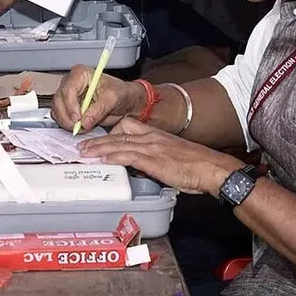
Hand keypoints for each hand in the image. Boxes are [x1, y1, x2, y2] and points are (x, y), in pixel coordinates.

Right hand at [51, 66, 145, 131]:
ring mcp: (67, 96)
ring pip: (57, 110)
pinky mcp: (67, 107)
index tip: (78, 119)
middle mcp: (70, 83)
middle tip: (79, 127)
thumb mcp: (113, 99)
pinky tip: (80, 127)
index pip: (68, 89)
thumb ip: (99, 110)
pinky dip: (67, 124)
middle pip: (59, 100)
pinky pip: (59, 117)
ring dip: (67, 122)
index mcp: (80, 74)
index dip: (71, 105)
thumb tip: (85, 121)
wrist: (124, 102)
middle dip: (68, 117)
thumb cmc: (120, 93)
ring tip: (83, 128)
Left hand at [78, 118, 243, 194]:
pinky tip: (103, 159)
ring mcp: (151, 148)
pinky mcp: (153, 160)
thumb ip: (155, 160)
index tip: (99, 138)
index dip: (111, 132)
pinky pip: (128, 156)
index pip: (128, 126)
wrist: (212, 168)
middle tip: (83, 146)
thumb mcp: (171, 158)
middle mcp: (151, 138)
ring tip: (84, 153)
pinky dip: (113, 157)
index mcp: (156, 135)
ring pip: (118, 143)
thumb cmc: (196, 166)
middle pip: (118, 134)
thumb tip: (141, 169)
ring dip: (99, 148)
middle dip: (98, 140)